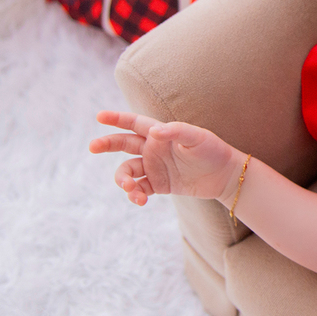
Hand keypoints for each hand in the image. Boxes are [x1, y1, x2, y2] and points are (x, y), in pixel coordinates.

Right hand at [89, 110, 241, 205]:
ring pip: (127, 171)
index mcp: (160, 134)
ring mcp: (154, 167)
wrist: (225, 176)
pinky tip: (139, 199)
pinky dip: (134, 194)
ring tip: (130, 187)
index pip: (134, 123)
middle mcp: (153, 149)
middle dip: (106, 144)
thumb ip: (176, 131)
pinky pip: (139, 189)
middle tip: (92, 146)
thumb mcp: (198, 137)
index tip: (99, 116)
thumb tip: (153, 131)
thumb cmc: (212, 150)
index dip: (117, 119)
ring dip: (123, 179)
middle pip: (123, 144)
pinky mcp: (158, 185)